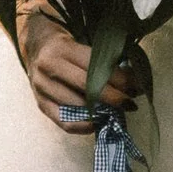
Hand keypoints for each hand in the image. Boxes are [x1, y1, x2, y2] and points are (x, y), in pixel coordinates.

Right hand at [18, 5, 135, 131]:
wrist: (36, 47)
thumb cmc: (66, 47)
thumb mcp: (82, 45)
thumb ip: (102, 62)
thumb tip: (133, 82)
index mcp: (63, 48)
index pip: (95, 67)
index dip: (119, 79)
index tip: (136, 87)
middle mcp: (49, 67)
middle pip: (86, 86)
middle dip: (113, 97)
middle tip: (130, 103)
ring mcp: (42, 87)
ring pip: (76, 105)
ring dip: (101, 112)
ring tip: (117, 113)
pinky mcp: (40, 104)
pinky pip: (63, 121)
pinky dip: (83, 126)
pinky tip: (97, 123)